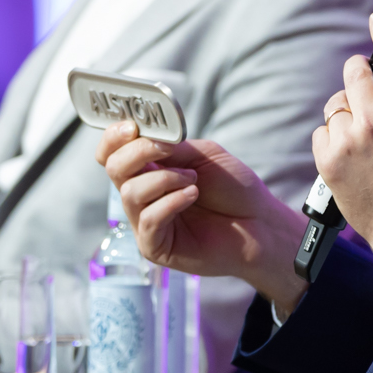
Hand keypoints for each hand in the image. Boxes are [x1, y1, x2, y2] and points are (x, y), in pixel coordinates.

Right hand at [96, 122, 308, 313]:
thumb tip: (145, 138)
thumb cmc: (234, 190)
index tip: (132, 126)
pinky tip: (193, 196)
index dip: (114, 137)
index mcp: (148, 170)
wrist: (260, 225)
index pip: (112, 152)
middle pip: (113, 167)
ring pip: (130, 192)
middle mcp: (141, 195)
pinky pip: (148, 219)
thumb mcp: (202, 155)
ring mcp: (145, 222)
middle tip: (168, 150)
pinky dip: (171, 202)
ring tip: (193, 181)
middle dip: (138, 152)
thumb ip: (170, 147)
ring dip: (165, 179)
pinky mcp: (154, 246)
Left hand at [315, 12, 372, 322]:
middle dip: (359, 75)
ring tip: (363, 138)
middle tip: (365, 86)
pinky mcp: (328, 161)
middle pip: (354, 73)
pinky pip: (322, 132)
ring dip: (347, 112)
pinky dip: (333, 138)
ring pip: (336, 104)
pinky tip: (348, 155)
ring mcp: (348, 140)